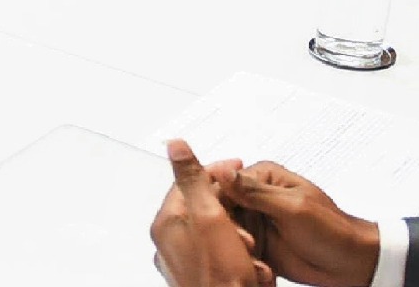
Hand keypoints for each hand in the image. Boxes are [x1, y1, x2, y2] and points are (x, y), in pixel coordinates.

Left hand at [151, 139, 271, 286]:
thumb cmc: (222, 279)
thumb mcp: (211, 218)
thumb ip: (194, 180)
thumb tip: (176, 145)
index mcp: (168, 224)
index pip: (189, 181)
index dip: (216, 171)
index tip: (237, 168)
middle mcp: (171, 244)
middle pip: (206, 207)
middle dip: (233, 213)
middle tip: (245, 229)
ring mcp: (185, 263)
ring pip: (219, 233)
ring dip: (240, 238)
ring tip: (250, 255)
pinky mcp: (201, 277)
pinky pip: (225, 257)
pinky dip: (241, 259)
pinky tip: (250, 270)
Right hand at [214, 159, 379, 286]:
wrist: (348, 262)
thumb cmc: (332, 230)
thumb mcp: (293, 208)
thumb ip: (256, 192)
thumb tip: (224, 170)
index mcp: (263, 176)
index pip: (222, 182)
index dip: (218, 201)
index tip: (222, 220)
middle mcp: (254, 196)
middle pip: (220, 208)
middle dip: (228, 229)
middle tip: (247, 243)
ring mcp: (254, 221)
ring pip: (224, 232)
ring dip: (235, 247)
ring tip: (256, 256)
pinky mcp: (255, 244)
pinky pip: (234, 251)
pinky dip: (242, 260)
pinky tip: (259, 266)